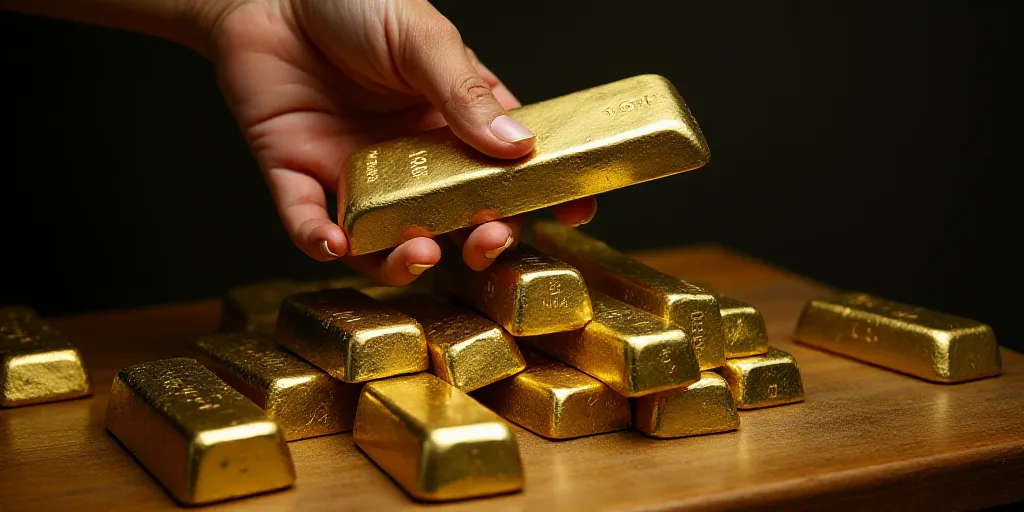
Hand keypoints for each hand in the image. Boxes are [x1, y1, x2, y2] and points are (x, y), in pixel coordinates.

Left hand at [210, 0, 596, 284]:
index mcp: (453, 123)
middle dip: (478, 241)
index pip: (508, 171)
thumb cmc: (354, 3)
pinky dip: (320, 242)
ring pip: (386, 241)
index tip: (577, 210)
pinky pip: (308, 225)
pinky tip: (335, 243)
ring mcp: (357, 175)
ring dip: (404, 262)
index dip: (544, 195)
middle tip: (487, 241)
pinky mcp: (299, 178)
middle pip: (454, 220)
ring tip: (420, 254)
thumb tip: (519, 144)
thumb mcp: (422, 38)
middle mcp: (411, 161)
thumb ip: (466, 92)